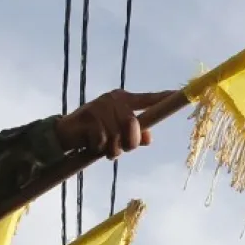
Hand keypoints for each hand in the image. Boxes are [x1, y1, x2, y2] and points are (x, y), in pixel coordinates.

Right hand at [54, 89, 172, 159]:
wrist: (65, 133)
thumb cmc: (94, 132)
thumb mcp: (116, 133)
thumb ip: (134, 135)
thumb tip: (149, 138)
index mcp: (123, 100)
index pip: (147, 99)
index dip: (163, 98)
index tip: (179, 94)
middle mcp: (113, 99)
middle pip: (133, 124)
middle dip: (129, 143)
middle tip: (119, 150)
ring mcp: (100, 106)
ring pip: (117, 135)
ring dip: (111, 149)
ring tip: (103, 149)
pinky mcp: (89, 116)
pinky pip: (102, 140)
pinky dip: (98, 148)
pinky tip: (91, 145)